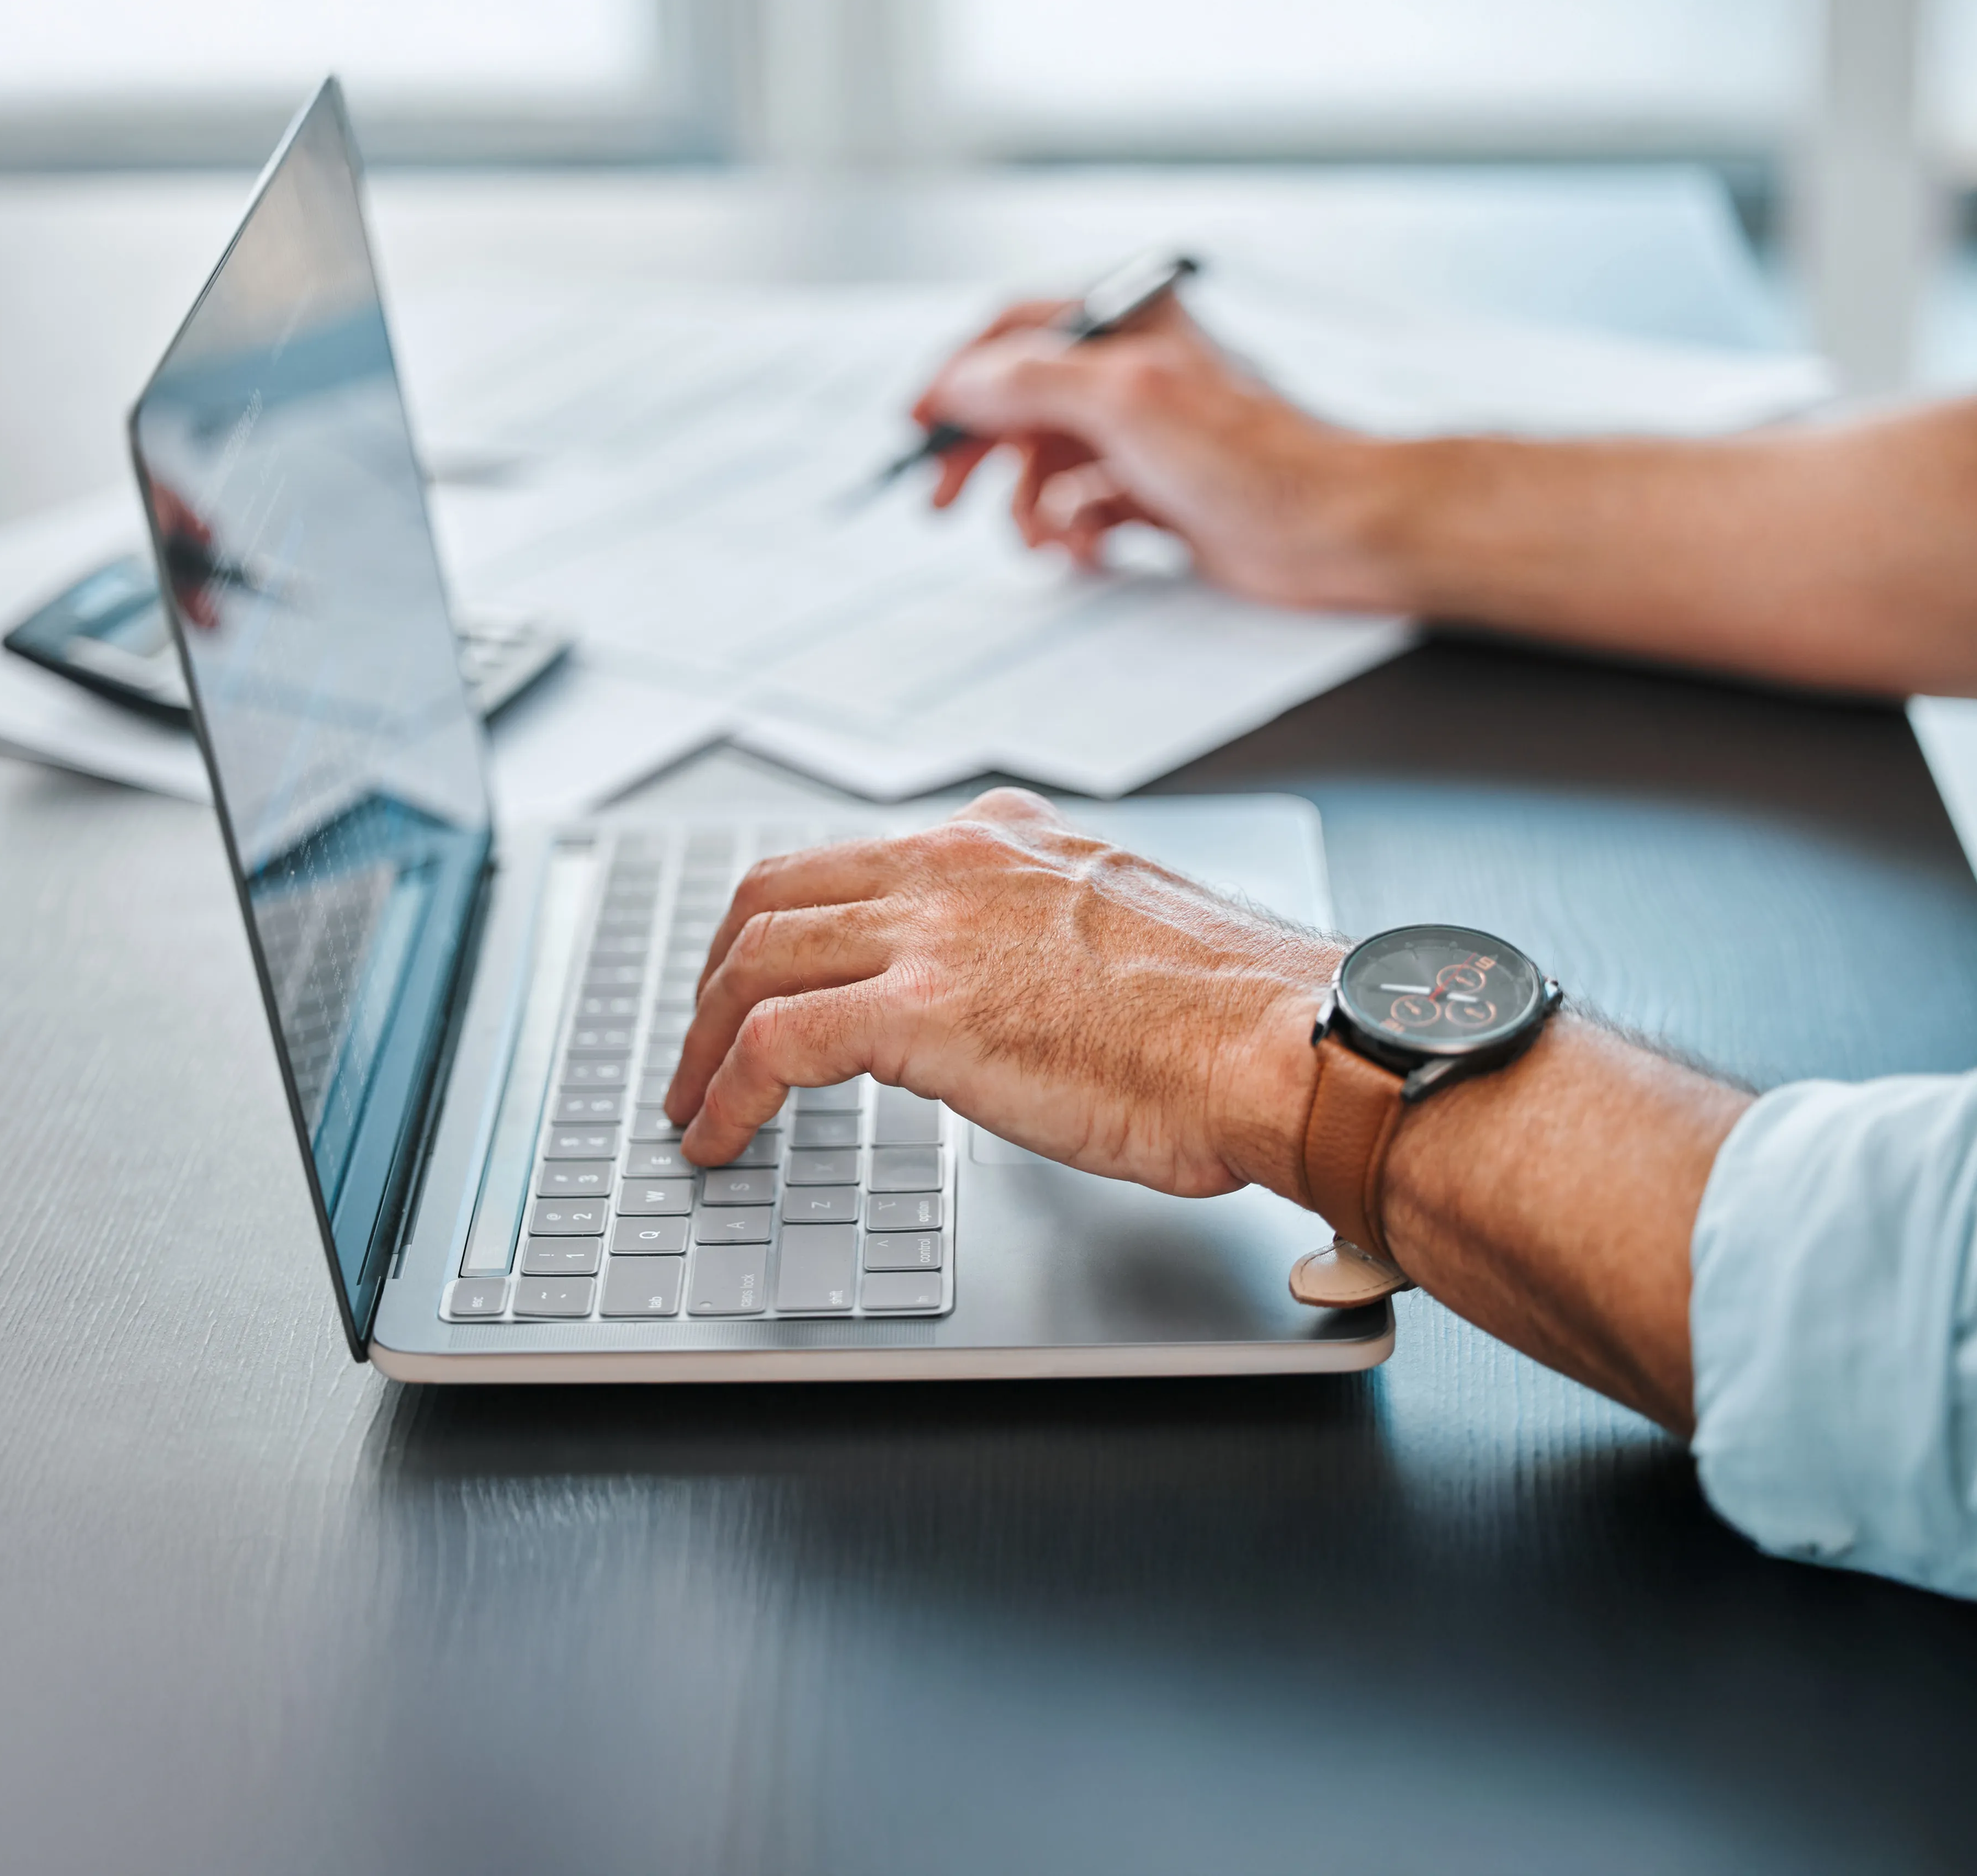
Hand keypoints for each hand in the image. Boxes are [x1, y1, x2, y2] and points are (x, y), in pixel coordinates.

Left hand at [665, 789, 1340, 1202]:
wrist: (1286, 1041)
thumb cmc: (1236, 1012)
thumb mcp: (1125, 924)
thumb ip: (1051, 929)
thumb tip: (1020, 982)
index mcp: (1006, 839)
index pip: (856, 858)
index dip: (790, 922)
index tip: (769, 975)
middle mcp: (957, 862)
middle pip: (775, 893)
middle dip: (718, 970)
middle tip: (701, 1035)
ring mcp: (935, 927)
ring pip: (755, 958)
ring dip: (702, 1036)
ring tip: (690, 1100)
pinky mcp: (922, 1007)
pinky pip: (773, 1043)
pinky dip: (724, 1092)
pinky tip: (715, 1137)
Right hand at [913, 294, 1403, 608]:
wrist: (1330, 528)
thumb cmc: (1254, 454)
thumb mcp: (1123, 398)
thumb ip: (1028, 382)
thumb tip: (958, 385)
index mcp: (1127, 326)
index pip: (1014, 334)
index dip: (958, 379)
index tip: (920, 425)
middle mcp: (1133, 375)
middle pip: (1022, 406)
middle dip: (983, 455)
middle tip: (945, 500)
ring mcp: (1144, 439)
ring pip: (1048, 467)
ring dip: (1032, 507)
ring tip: (1045, 537)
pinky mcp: (1159, 496)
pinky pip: (1084, 512)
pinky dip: (1074, 533)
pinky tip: (1088, 549)